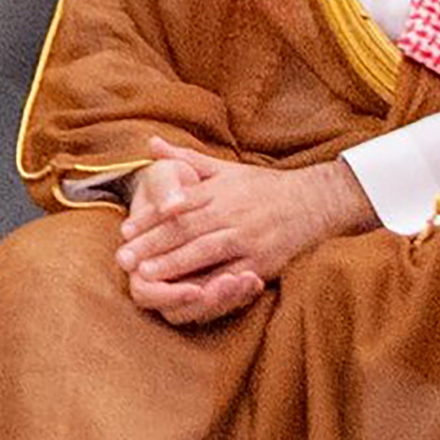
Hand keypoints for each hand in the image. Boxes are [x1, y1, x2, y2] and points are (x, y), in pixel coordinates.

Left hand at [115, 137, 371, 320]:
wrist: (315, 202)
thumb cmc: (264, 187)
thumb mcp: (225, 168)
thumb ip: (186, 160)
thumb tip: (150, 143)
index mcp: (218, 191)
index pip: (177, 204)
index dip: (150, 218)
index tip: (124, 230)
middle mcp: (230, 213)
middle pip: (185, 230)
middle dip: (152, 245)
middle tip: (123, 259)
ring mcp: (247, 238)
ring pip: (204, 253)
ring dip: (174, 265)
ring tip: (145, 276)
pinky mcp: (263, 262)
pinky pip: (233, 276)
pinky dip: (211, 286)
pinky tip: (189, 295)